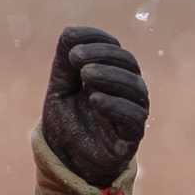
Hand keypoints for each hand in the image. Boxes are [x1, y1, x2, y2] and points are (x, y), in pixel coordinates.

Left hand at [41, 26, 148, 183]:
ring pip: (134, 86)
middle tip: (75, 58)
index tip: (70, 40)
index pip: (113, 48)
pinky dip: (116, 105)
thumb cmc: (67, 122)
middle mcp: (127, 89)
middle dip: (102, 55)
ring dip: (110, 76)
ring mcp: (132, 110)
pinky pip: (134, 116)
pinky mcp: (132, 135)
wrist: (68, 160)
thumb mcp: (60, 89)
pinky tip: (95, 100)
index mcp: (111, 73)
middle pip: (127, 63)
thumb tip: (69, 33)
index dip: (96, 40)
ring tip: (86, 75)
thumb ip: (64, 65)